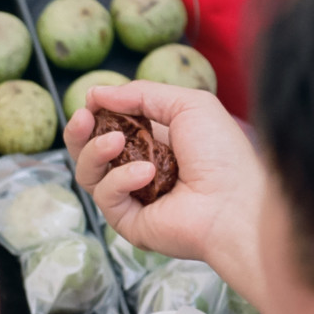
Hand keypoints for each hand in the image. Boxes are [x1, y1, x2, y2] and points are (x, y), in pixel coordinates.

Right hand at [62, 81, 267, 301]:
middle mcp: (138, 169)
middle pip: (88, 151)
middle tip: (83, 118)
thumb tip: (95, 92)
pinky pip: (105, 196)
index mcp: (154, 142)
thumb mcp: (187, 105)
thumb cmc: (222, 154)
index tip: (91, 101)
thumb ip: (142, 94)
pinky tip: (146, 173)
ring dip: (95, 152)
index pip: (109, 126)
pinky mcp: (128, 221)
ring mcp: (132, 197)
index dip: (96, 113)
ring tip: (115, 142)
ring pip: (88, 173)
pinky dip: (120, 180)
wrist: (235, 203)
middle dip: (78, 133)